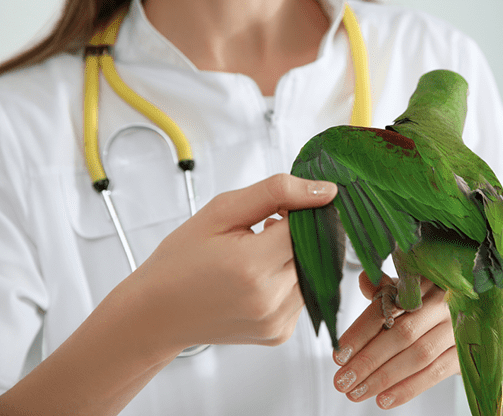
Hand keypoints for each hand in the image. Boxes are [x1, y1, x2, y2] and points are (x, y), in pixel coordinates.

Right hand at [125, 174, 337, 354]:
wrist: (156, 313)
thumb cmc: (180, 261)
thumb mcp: (220, 211)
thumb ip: (275, 193)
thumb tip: (324, 190)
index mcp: (252, 265)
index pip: (307, 225)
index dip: (299, 210)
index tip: (280, 207)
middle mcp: (269, 298)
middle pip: (314, 250)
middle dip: (298, 233)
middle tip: (266, 228)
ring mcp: (276, 320)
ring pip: (314, 273)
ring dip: (295, 257)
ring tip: (258, 252)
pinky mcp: (279, 333)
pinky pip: (303, 296)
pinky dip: (290, 280)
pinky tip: (260, 276)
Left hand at [331, 272, 459, 409]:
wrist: (469, 312)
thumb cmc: (429, 301)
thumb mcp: (408, 289)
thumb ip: (384, 288)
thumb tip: (364, 279)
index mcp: (423, 281)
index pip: (387, 307)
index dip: (362, 332)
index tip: (340, 354)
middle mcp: (443, 302)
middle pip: (402, 334)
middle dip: (368, 360)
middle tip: (343, 380)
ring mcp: (458, 328)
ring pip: (418, 355)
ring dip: (385, 377)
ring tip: (358, 392)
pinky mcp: (465, 352)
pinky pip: (436, 372)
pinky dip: (409, 388)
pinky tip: (385, 399)